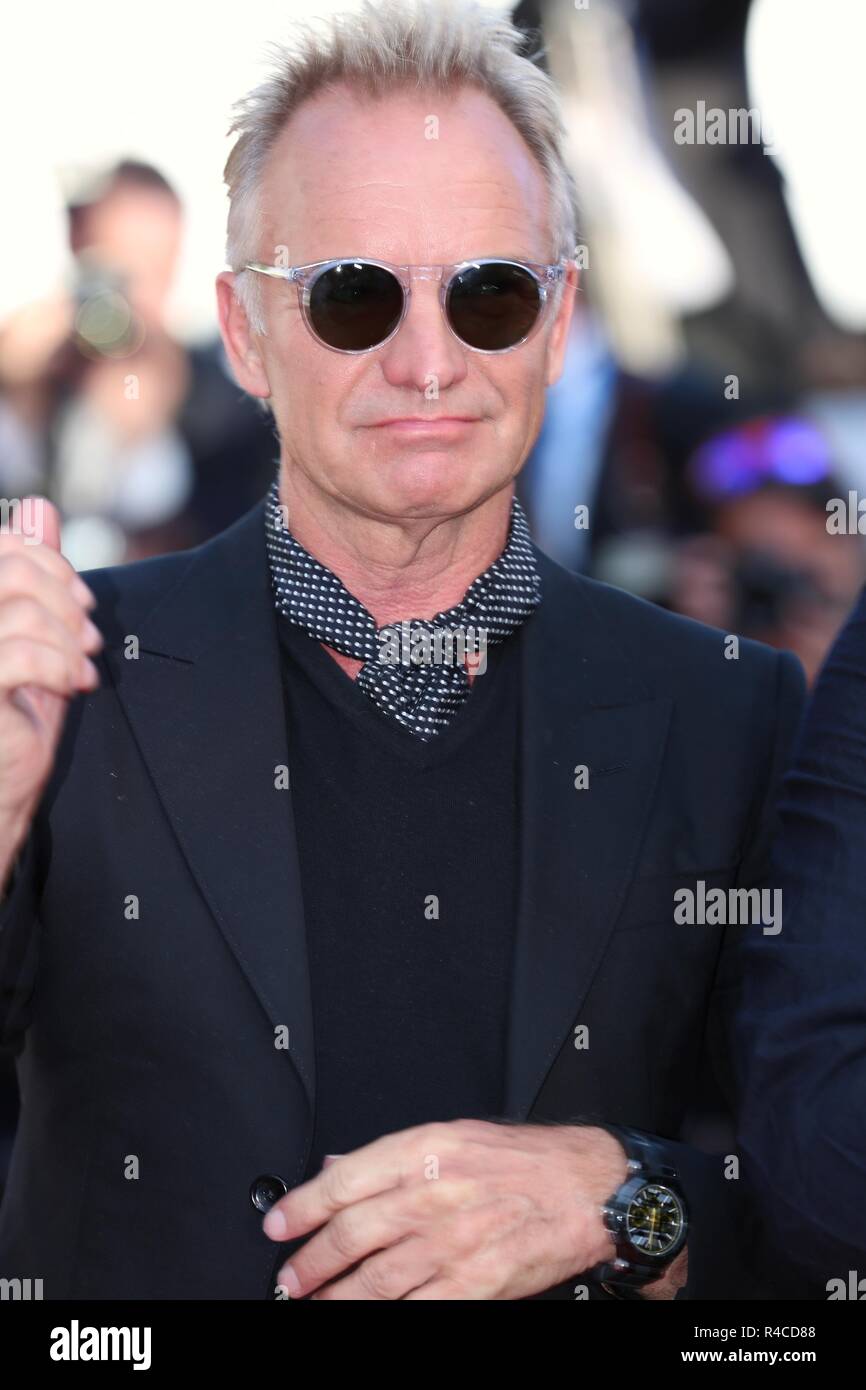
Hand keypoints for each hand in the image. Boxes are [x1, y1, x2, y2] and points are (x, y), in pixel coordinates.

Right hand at [0, 497, 100, 884]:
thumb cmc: (9, 725)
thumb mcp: (29, 641)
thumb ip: (30, 579)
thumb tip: (39, 509)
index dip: (45, 560)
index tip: (80, 601)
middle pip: (8, 567)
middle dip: (64, 594)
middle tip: (89, 635)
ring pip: (19, 607)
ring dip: (68, 636)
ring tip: (83, 665)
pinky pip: (21, 651)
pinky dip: (62, 664)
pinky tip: (79, 686)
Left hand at [263, 1119, 628, 1299]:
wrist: (588, 1188)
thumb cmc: (525, 1161)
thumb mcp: (455, 1136)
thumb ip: (395, 1156)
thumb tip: (338, 1167)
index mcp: (425, 1149)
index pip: (345, 1178)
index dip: (302, 1205)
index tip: (278, 1224)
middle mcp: (434, 1194)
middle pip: (352, 1233)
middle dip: (311, 1261)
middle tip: (289, 1278)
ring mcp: (453, 1243)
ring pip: (375, 1280)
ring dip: (336, 1298)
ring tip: (313, 1305)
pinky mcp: (476, 1284)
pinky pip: (417, 1308)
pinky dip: (387, 1315)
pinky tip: (368, 1317)